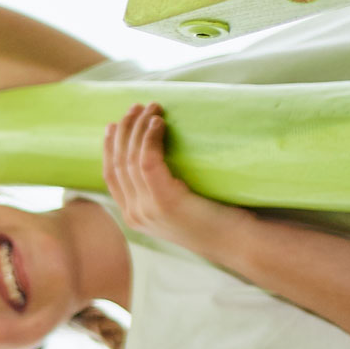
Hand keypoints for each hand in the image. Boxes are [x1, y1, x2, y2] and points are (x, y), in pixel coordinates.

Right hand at [99, 102, 228, 245]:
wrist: (239, 241)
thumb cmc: (218, 219)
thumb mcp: (181, 207)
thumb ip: (162, 191)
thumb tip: (157, 156)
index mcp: (134, 215)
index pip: (111, 176)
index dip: (110, 147)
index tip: (115, 124)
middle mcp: (135, 214)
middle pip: (117, 163)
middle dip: (124, 130)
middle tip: (136, 107)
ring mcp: (147, 210)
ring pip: (130, 159)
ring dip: (138, 128)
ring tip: (152, 108)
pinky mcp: (164, 201)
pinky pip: (147, 162)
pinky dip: (150, 138)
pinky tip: (160, 123)